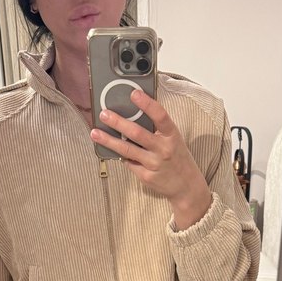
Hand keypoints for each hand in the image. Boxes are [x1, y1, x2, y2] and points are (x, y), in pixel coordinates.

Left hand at [90, 90, 212, 229]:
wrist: (186, 186)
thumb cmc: (177, 158)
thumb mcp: (173, 139)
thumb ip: (157, 129)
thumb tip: (133, 115)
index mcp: (172, 135)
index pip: (160, 116)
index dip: (147, 104)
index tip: (134, 94)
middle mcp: (163, 149)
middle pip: (137, 133)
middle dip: (118, 123)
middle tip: (104, 114)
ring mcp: (154, 164)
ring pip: (127, 150)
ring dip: (109, 141)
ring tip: (95, 133)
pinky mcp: (146, 176)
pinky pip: (129, 163)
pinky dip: (120, 155)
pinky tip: (111, 149)